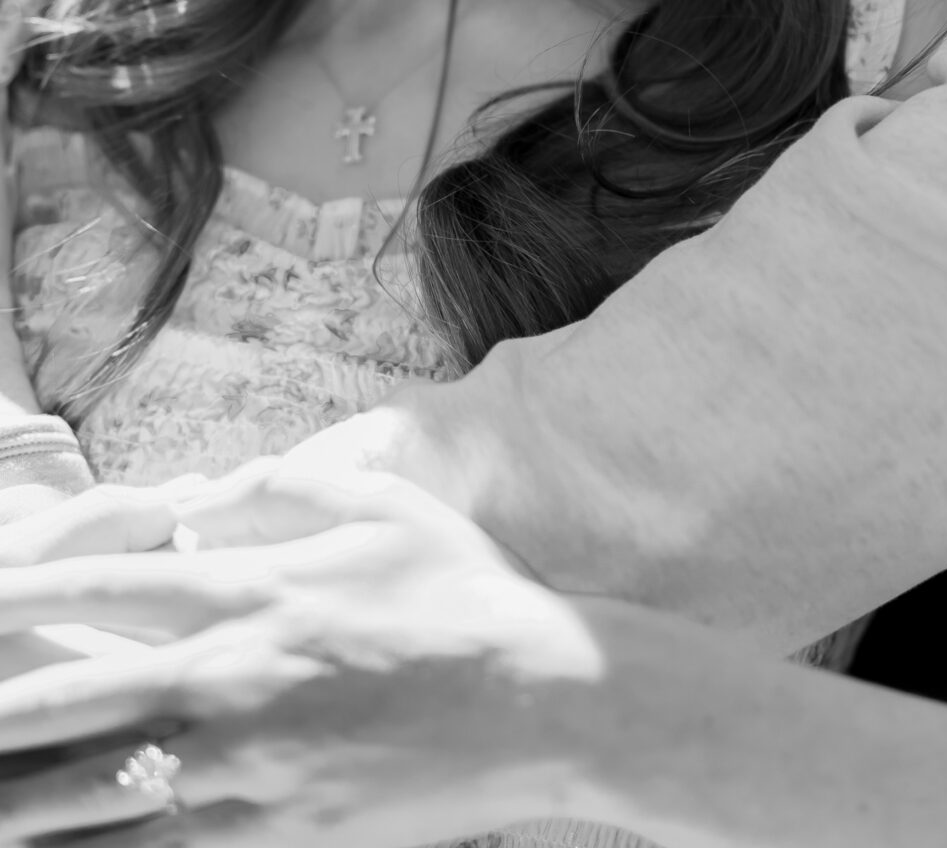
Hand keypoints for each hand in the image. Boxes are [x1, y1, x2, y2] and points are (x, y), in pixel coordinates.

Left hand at [0, 473, 600, 844]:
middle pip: (76, 697)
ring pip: (96, 792)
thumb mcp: (380, 503)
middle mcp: (234, 676)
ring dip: (21, 799)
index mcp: (255, 588)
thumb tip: (203, 491)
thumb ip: (282, 485)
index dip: (29, 589)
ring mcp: (247, 767)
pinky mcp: (273, 836)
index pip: (109, 586)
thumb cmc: (462, 591)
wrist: (542, 701)